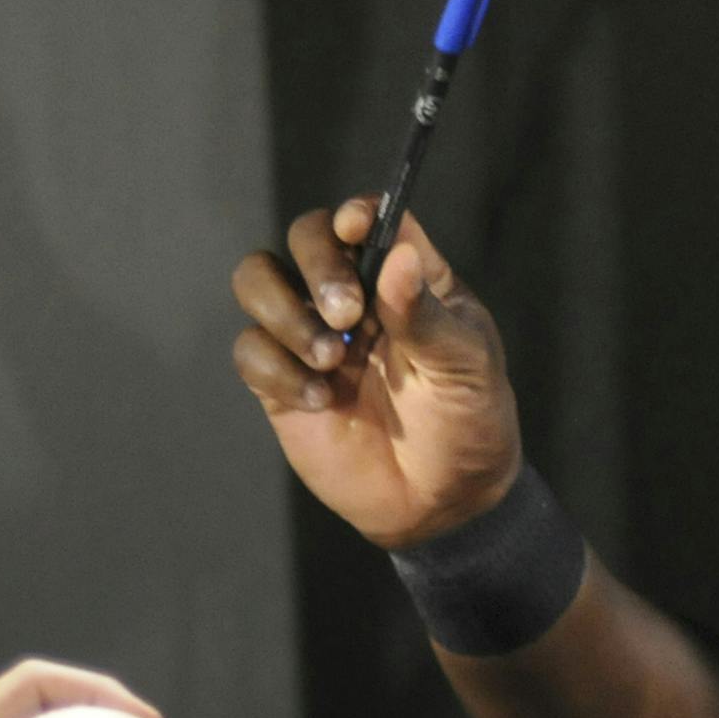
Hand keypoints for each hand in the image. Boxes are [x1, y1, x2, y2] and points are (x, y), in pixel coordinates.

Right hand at [232, 202, 521, 548]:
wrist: (441, 503)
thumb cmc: (469, 424)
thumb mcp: (465, 368)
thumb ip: (425, 314)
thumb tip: (399, 256)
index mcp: (407, 279)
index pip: (371, 220)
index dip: (355, 214)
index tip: (356, 230)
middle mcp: (354, 295)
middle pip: (304, 237)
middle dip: (317, 264)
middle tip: (346, 314)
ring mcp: (313, 334)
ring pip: (258, 280)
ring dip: (284, 312)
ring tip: (330, 360)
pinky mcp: (282, 380)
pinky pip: (250, 350)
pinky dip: (276, 369)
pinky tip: (321, 402)